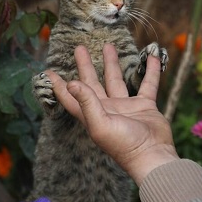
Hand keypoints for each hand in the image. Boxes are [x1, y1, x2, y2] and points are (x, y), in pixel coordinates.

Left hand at [46, 44, 178, 184]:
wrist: (152, 154)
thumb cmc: (124, 145)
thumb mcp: (101, 125)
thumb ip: (87, 103)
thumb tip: (71, 82)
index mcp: (92, 114)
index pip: (71, 97)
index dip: (59, 85)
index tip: (49, 71)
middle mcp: (106, 109)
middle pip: (92, 83)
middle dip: (85, 66)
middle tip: (80, 48)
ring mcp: (126, 106)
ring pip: (116, 80)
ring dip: (112, 63)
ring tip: (109, 46)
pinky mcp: (144, 105)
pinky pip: (146, 83)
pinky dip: (149, 70)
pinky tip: (151, 57)